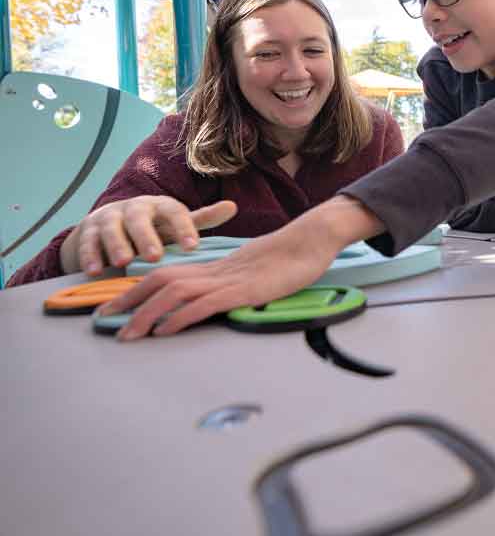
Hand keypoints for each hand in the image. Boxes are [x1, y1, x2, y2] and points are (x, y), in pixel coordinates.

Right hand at [60, 197, 237, 276]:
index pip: (175, 212)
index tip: (193, 247)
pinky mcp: (87, 230)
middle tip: (155, 256)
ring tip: (124, 261)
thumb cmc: (153, 228)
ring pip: (112, 228)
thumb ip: (202, 219)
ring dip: (117, 244)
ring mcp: (109, 217)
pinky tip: (95, 271)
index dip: (184, 228)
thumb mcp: (176, 224)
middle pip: (140, 219)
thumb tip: (233, 206)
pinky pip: (88, 242)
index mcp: (160, 206)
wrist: (108, 226)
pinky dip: (90, 256)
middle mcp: (134, 208)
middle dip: (147, 237)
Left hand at [98, 195, 383, 339]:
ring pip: (175, 293)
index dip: (135, 290)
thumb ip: (233, 283)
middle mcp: (215, 271)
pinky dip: (180, 317)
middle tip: (102, 320)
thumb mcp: (255, 272)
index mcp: (215, 268)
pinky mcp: (244, 291)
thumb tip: (216, 300)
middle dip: (127, 301)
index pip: (165, 275)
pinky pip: (204, 304)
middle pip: (159, 280)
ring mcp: (229, 280)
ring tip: (126, 334)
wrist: (312, 239)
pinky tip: (165, 330)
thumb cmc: (290, 257)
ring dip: (146, 313)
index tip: (114, 306)